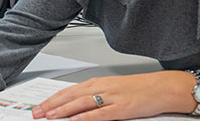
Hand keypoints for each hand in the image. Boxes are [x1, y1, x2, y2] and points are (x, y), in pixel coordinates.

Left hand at [31, 71, 196, 120]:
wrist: (161, 88)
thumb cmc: (138, 89)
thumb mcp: (111, 89)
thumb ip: (93, 97)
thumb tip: (74, 108)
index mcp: (97, 83)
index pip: (68, 91)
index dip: (52, 99)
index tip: (39, 106)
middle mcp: (101, 88)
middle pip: (70, 96)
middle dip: (51, 105)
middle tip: (37, 113)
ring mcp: (111, 98)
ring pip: (82, 103)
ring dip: (63, 110)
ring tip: (50, 116)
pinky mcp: (122, 108)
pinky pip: (101, 114)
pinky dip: (87, 117)